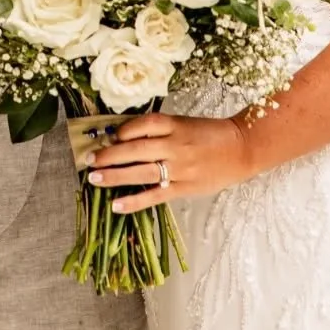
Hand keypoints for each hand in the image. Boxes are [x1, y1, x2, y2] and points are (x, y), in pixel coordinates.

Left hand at [85, 112, 250, 214]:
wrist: (241, 150)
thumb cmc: (209, 135)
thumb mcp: (184, 123)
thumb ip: (158, 129)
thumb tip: (122, 136)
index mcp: (176, 125)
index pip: (144, 124)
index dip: (123, 130)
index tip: (107, 135)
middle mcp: (176, 145)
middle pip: (137, 149)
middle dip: (110, 154)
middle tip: (88, 159)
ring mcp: (180, 168)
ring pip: (142, 171)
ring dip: (115, 175)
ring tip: (94, 178)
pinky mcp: (184, 188)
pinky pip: (155, 195)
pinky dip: (134, 201)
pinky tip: (116, 205)